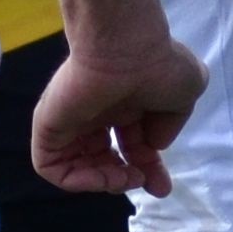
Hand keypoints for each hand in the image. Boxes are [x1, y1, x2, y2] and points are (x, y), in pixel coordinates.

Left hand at [28, 38, 204, 197]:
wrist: (127, 46)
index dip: (148, 169)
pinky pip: (51, 164)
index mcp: (125, 104)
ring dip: (104, 181)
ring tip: (126, 177)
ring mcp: (71, 118)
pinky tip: (103, 177)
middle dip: (127, 178)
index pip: (132, 145)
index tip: (162, 185)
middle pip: (106, 157)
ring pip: (77, 164)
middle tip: (147, 185)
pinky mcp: (48, 124)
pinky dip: (75, 180)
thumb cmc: (158, 65)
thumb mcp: (184, 96)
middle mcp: (97, 111)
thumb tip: (153, 143)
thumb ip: (169, 124)